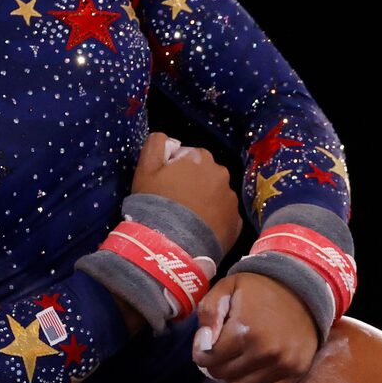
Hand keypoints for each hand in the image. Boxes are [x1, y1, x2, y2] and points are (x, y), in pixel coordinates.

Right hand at [130, 130, 242, 257]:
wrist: (171, 245)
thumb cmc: (155, 204)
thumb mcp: (145, 169)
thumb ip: (155, 145)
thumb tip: (165, 137)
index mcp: (200, 157)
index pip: (190, 157)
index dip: (177, 171)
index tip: (167, 187)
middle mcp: (221, 173)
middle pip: (207, 176)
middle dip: (195, 186)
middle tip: (178, 205)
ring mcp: (231, 199)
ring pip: (217, 197)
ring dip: (207, 204)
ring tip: (189, 222)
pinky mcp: (236, 224)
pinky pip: (225, 218)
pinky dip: (215, 223)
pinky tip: (200, 232)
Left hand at [191, 272, 319, 382]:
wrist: (304, 289)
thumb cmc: (260, 288)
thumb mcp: (228, 287)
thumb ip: (209, 311)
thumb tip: (204, 341)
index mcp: (245, 331)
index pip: (208, 360)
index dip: (201, 351)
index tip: (208, 342)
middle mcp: (265, 353)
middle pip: (222, 375)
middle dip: (217, 363)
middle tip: (223, 349)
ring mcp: (283, 365)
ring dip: (234, 375)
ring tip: (239, 357)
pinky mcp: (296, 373)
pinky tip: (252, 370)